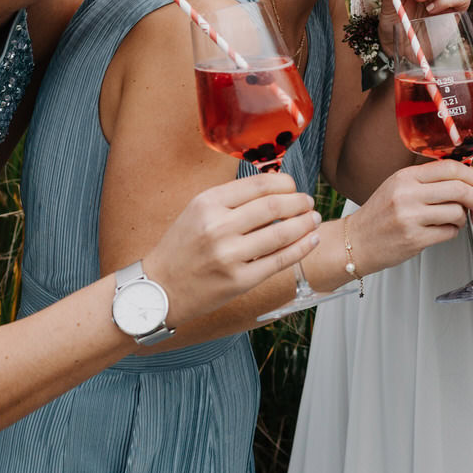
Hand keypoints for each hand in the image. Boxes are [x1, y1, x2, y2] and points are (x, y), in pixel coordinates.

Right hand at [142, 171, 321, 322]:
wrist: (158, 288)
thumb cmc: (182, 247)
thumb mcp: (198, 211)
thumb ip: (233, 199)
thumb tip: (276, 186)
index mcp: (207, 203)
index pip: (258, 184)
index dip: (285, 184)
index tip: (293, 187)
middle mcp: (217, 227)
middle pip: (274, 206)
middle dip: (299, 202)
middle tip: (308, 202)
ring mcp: (229, 255)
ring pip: (281, 234)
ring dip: (305, 224)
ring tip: (313, 219)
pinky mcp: (239, 280)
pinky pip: (280, 261)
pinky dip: (302, 248)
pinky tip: (311, 240)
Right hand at [347, 159, 472, 269]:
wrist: (355, 241)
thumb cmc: (378, 215)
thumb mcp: (397, 186)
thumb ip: (426, 180)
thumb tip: (462, 178)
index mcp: (405, 177)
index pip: (450, 167)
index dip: (471, 175)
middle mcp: (407, 194)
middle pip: (460, 188)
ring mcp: (411, 217)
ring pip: (458, 212)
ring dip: (464, 218)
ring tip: (454, 219)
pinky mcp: (415, 239)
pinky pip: (449, 232)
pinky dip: (453, 232)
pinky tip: (443, 230)